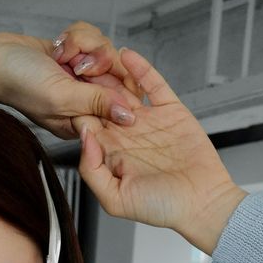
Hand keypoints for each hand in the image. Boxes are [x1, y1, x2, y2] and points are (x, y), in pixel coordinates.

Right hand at [0, 27, 145, 140]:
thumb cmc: (20, 84)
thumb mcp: (62, 96)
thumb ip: (97, 104)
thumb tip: (128, 117)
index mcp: (84, 120)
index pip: (122, 103)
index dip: (119, 83)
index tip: (97, 73)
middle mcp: (85, 99)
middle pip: (119, 72)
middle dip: (97, 59)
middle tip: (75, 64)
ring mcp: (80, 77)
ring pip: (106, 49)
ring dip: (83, 44)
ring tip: (60, 54)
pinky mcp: (75, 56)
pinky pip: (92, 38)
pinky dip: (75, 36)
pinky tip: (57, 46)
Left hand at [72, 40, 246, 248]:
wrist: (202, 203)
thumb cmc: (161, 208)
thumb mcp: (116, 199)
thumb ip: (93, 171)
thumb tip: (84, 137)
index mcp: (111, 155)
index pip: (87, 126)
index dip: (75, 110)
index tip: (61, 92)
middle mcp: (127, 135)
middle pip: (102, 103)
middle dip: (89, 85)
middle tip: (73, 63)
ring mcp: (148, 121)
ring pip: (124, 90)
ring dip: (111, 73)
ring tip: (95, 54)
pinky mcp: (171, 110)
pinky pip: (153, 84)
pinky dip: (140, 69)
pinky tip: (126, 54)